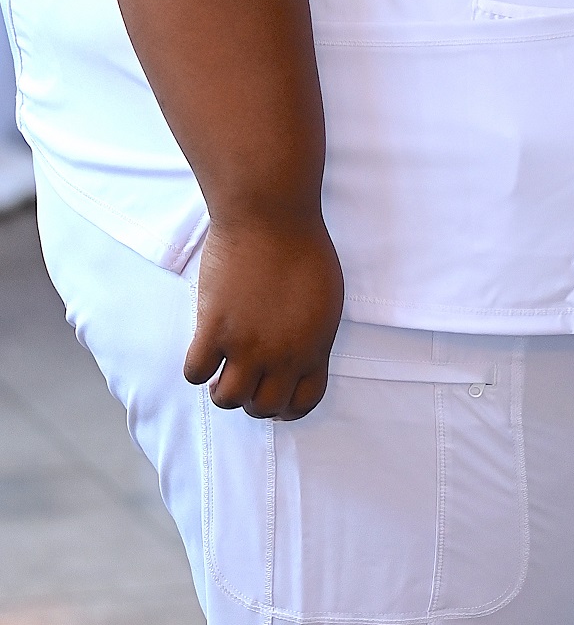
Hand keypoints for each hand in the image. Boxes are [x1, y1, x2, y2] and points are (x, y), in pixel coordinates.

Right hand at [186, 212, 344, 419]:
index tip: (275, 394)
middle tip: (246, 376)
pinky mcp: (214, 328)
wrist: (272, 217)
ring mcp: (246, 344)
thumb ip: (314, 335)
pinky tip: (204, 348)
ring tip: (223, 368)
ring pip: (227, 399)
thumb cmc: (304, 248)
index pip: (304, 401)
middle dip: (254, 399)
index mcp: (314, 347)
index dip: (287, 406)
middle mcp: (282, 354)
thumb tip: (299, 356)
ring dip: (223, 389)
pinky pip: (196, 372)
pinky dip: (197, 368)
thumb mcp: (327, 299)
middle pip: (263, 406)